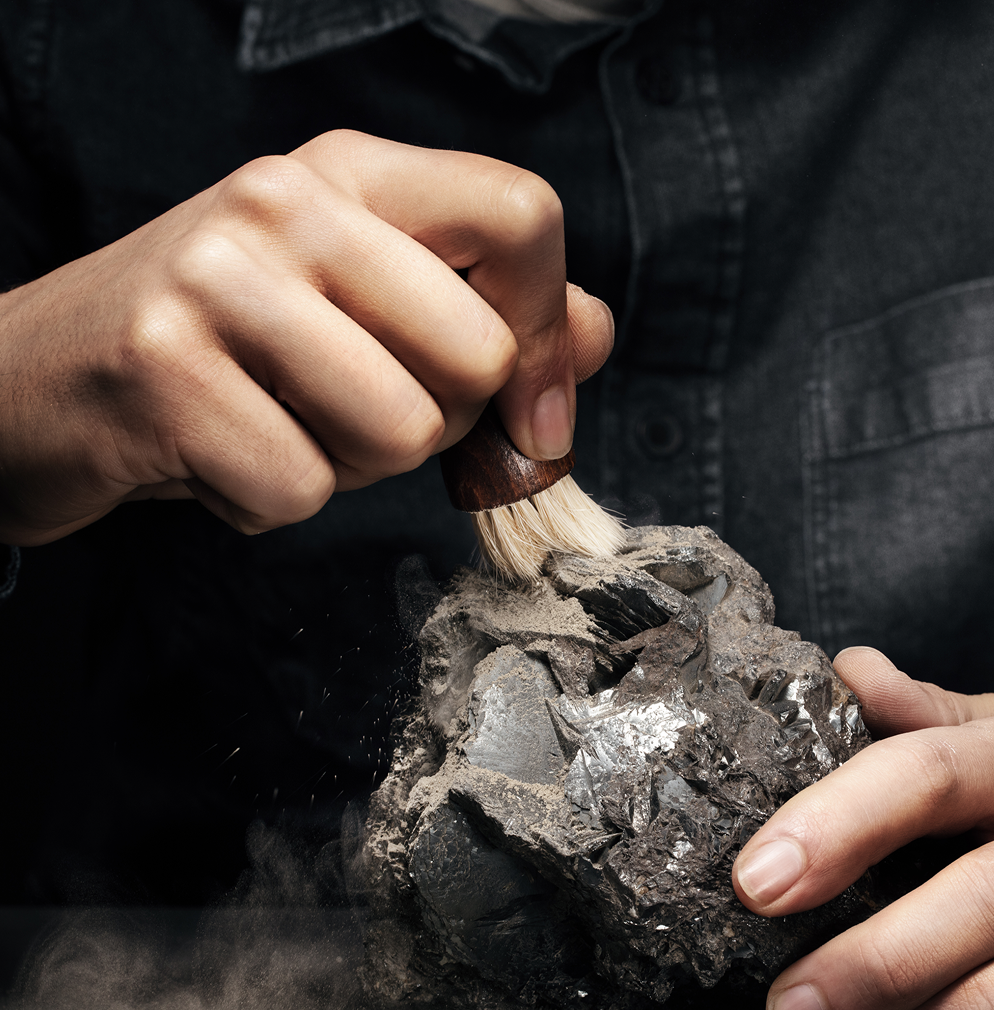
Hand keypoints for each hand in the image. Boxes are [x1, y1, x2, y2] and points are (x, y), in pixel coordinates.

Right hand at [0, 130, 614, 543]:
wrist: (32, 379)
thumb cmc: (220, 348)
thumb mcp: (357, 302)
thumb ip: (486, 312)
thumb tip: (593, 335)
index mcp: (349, 176)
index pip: (522, 214)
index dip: (551, 331)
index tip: (532, 411)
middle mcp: (284, 204)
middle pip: (478, 354)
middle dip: (439, 427)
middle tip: (356, 416)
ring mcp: (217, 281)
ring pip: (399, 432)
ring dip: (354, 470)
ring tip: (282, 431)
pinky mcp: (162, 371)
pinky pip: (302, 490)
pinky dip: (272, 504)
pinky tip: (219, 460)